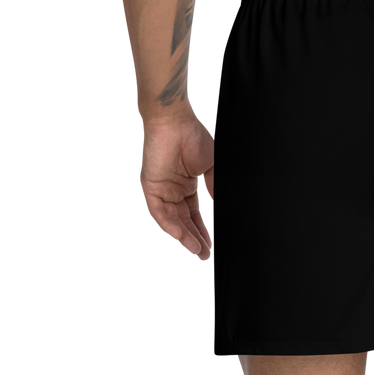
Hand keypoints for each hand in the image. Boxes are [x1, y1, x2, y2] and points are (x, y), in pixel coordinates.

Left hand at [137, 109, 214, 262]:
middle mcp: (173, 192)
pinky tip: (179, 238)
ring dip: (183, 238)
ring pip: (171, 222)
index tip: (213, 248)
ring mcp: (160, 190)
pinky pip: (157, 213)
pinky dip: (168, 226)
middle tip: (206, 256)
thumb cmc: (194, 136)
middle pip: (184, 223)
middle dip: (195, 241)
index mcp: (187, 187)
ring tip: (197, 252)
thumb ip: (215, 188)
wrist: (175, 118)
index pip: (195, 217)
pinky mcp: (149, 187)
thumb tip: (225, 208)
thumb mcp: (211, 168)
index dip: (204, 233)